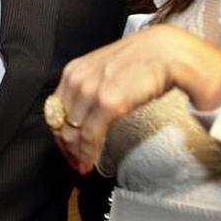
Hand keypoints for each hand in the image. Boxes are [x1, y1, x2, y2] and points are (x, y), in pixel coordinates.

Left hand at [49, 24, 220, 173]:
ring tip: (81, 168)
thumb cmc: (141, 61)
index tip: (65, 147)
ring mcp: (90, 91)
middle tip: (73, 162)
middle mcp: (76, 80)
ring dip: (75, 155)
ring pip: (72, 133)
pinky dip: (87, 154)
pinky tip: (89, 164)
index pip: (54, 109)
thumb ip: (91, 86)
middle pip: (59, 123)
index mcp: (73, 71)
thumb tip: (85, 111)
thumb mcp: (104, 69)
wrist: (166, 52)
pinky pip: (89, 136)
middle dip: (64, 147)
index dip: (57, 132)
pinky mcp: (107, 103)